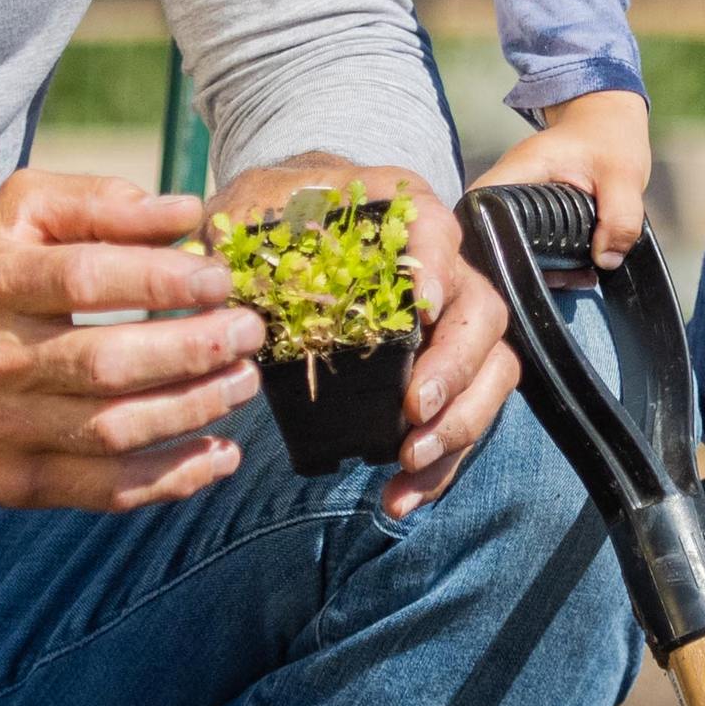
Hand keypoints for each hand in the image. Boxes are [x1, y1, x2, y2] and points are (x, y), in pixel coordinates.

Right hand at [0, 169, 252, 550]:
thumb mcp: (18, 215)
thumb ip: (99, 203)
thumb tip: (186, 212)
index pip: (87, 280)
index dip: (164, 281)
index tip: (221, 280)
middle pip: (108, 364)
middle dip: (193, 349)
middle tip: (248, 331)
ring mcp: (2, 431)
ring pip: (115, 431)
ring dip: (195, 409)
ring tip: (243, 381)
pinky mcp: (18, 484)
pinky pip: (108, 490)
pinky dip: (175, 479)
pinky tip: (221, 453)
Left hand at [209, 150, 518, 520]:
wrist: (297, 223)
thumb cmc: (276, 215)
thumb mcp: (251, 210)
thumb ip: (237, 235)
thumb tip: (214, 280)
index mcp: (404, 211)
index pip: (437, 232)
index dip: (435, 267)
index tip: (421, 305)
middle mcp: (445, 264)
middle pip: (479, 314)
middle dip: (454, 370)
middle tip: (414, 413)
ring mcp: (454, 320)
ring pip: (491, 370)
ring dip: (459, 425)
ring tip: (409, 465)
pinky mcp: (447, 370)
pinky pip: (466, 414)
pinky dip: (443, 461)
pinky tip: (402, 495)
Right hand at [479, 90, 654, 264]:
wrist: (609, 121)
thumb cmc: (610, 136)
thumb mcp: (623, 174)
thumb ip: (621, 216)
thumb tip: (605, 260)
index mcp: (520, 170)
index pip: (480, 206)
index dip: (483, 240)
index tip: (508, 270)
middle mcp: (510, 186)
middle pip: (494, 235)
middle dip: (522, 267)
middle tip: (561, 282)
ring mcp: (519, 200)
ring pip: (513, 245)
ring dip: (543, 269)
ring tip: (579, 279)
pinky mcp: (534, 212)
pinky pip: (533, 244)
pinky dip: (553, 262)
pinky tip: (578, 274)